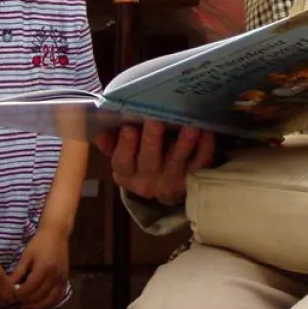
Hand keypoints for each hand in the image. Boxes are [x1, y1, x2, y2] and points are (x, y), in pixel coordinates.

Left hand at [11, 224, 68, 308]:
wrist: (57, 233)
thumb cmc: (39, 242)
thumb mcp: (26, 255)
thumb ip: (18, 272)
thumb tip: (9, 287)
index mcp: (43, 267)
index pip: (29, 289)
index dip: (19, 295)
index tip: (12, 295)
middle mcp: (54, 275)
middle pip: (38, 296)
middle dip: (26, 300)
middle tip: (17, 300)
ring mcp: (61, 278)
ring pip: (49, 300)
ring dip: (37, 305)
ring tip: (27, 305)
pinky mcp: (65, 278)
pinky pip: (58, 297)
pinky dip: (49, 303)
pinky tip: (41, 303)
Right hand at [93, 120, 215, 204]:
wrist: (164, 188)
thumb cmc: (139, 161)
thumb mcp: (123, 156)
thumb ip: (111, 143)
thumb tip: (100, 133)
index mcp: (126, 173)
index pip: (122, 162)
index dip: (125, 145)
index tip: (129, 127)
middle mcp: (147, 181)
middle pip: (149, 161)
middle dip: (152, 140)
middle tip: (156, 120)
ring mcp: (171, 182)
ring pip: (177, 162)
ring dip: (184, 143)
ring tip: (190, 126)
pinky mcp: (192, 179)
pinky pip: (200, 164)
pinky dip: (205, 148)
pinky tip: (207, 131)